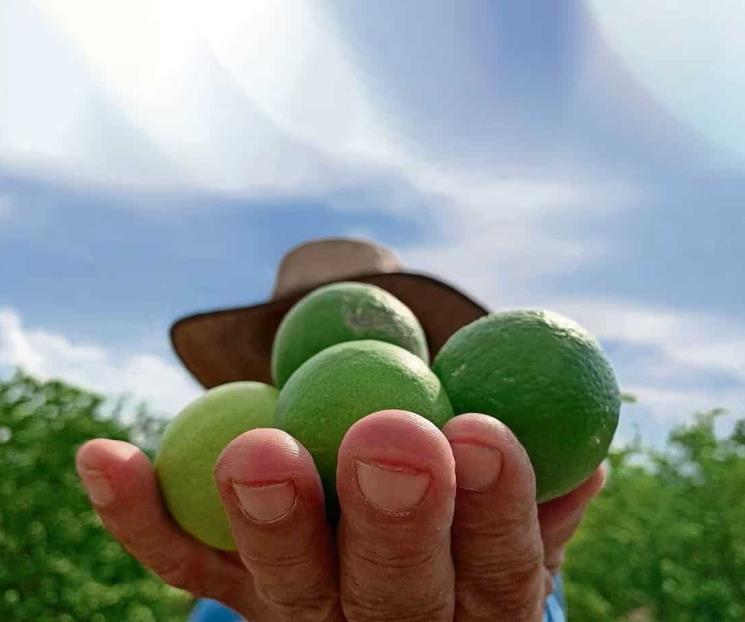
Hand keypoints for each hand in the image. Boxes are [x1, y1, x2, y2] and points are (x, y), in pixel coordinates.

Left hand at [76, 410, 603, 620]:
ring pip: (281, 587)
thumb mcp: (509, 514)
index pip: (496, 570)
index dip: (495, 507)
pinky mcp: (230, 591)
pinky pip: (182, 562)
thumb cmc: (457, 521)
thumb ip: (536, 490)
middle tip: (389, 434)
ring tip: (256, 450)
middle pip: (390, 593)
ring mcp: (299, 613)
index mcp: (470, 604)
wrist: (373, 548)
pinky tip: (105, 456)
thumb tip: (583, 456)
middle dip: (391, 519)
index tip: (482, 428)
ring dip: (268, 520)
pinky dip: (140, 511)